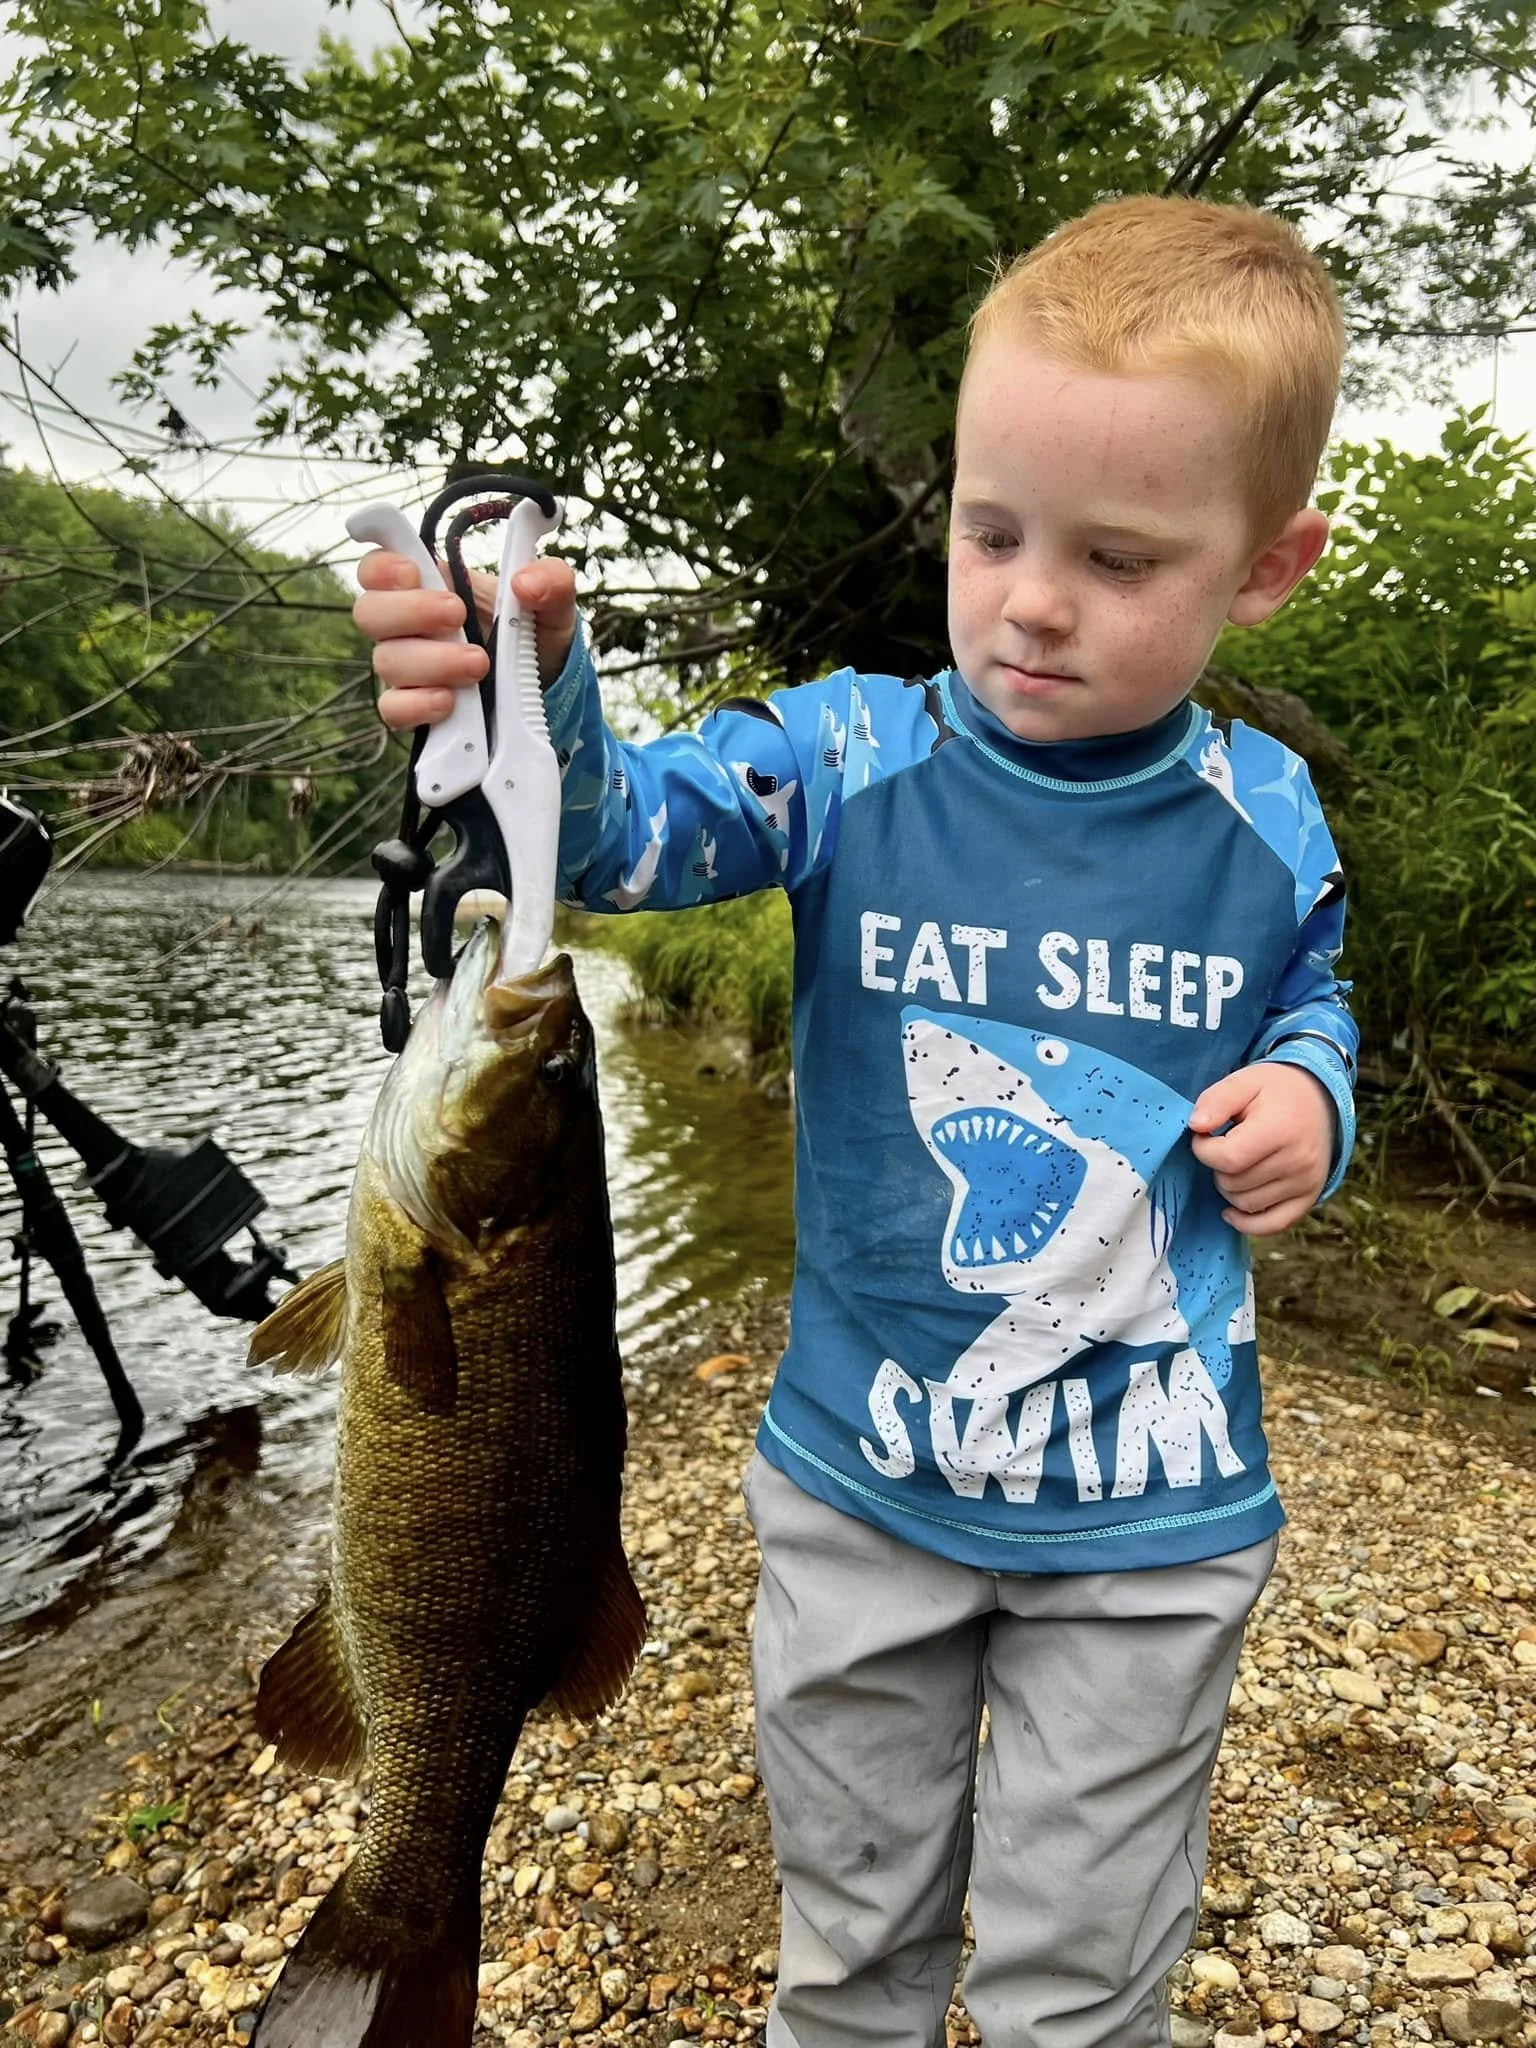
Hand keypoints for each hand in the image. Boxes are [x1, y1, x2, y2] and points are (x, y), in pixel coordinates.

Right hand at [355, 550, 578, 731]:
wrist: (546, 689)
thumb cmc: (535, 632)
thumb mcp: (554, 602)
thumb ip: (550, 580)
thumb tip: (526, 583)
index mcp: (430, 586)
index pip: (377, 567)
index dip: (380, 566)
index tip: (411, 572)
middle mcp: (409, 626)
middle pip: (369, 612)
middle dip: (411, 612)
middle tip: (457, 615)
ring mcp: (408, 669)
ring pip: (387, 661)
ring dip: (432, 661)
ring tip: (478, 665)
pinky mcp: (414, 708)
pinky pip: (393, 709)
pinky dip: (418, 704)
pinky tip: (450, 702)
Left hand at [1188, 1063, 1334, 1236]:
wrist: (1319, 1098)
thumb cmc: (1275, 1090)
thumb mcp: (1244, 1081)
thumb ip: (1217, 1100)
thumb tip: (1196, 1126)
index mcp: (1280, 1130)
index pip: (1227, 1159)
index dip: (1203, 1149)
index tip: (1204, 1134)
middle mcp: (1297, 1161)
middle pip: (1234, 1183)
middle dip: (1217, 1166)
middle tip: (1225, 1144)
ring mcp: (1305, 1183)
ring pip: (1246, 1204)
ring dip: (1229, 1188)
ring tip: (1237, 1162)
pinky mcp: (1309, 1197)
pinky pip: (1272, 1225)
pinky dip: (1247, 1223)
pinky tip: (1231, 1210)